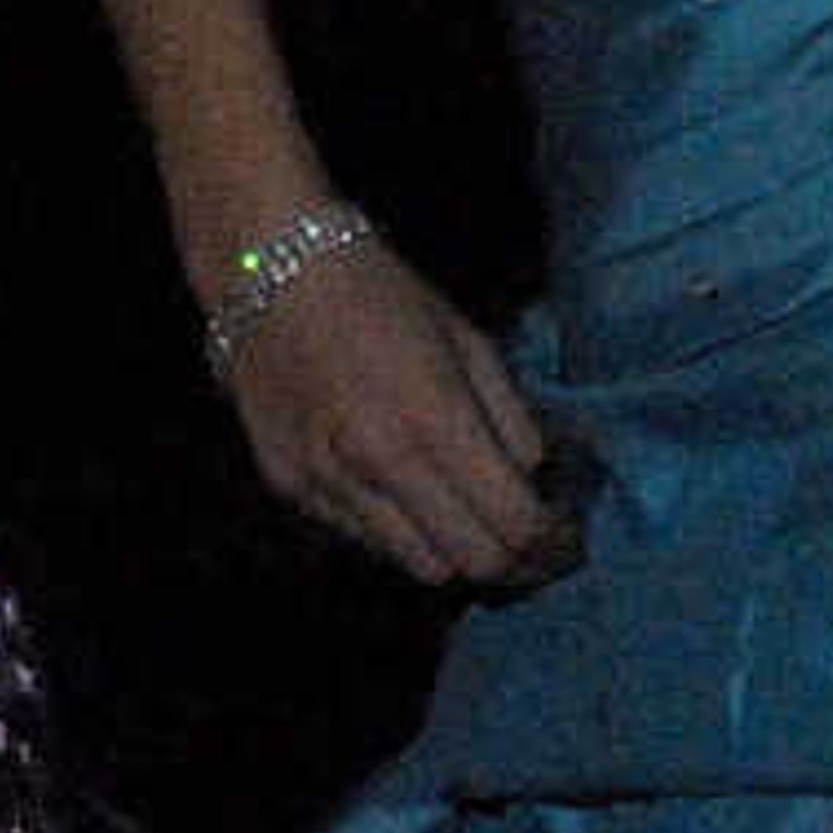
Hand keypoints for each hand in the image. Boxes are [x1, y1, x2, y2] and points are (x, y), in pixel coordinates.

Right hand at [219, 233, 580, 592]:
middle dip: (518, 565)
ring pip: (420, 566)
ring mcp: (326, 482)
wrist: (264, 265)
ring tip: (470, 522)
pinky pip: (366, 539)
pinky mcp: (289, 486)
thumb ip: (510, 420)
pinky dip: (399, 531)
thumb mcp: (467, 339)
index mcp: (431, 418)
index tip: (568, 538)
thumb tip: (537, 484)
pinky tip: (405, 492)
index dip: (555, 543)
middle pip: (473, 564)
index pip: (514, 524)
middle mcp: (377, 464)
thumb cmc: (378, 290)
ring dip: (457, 552)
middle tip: (535, 549)